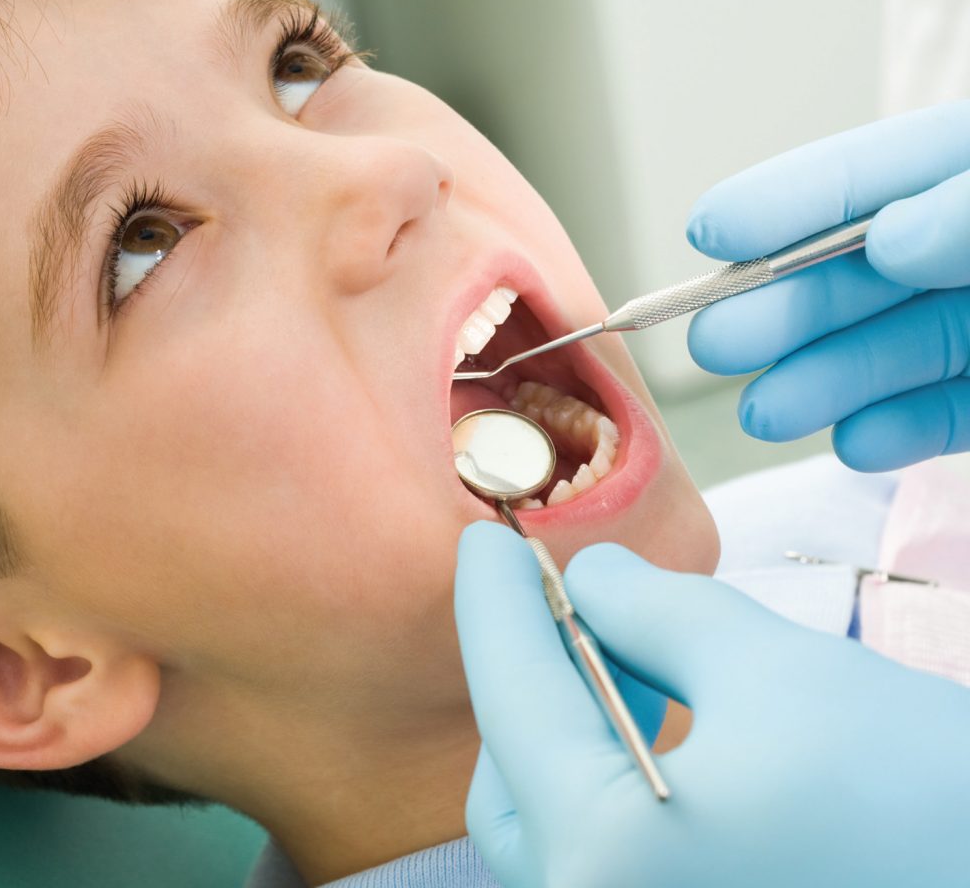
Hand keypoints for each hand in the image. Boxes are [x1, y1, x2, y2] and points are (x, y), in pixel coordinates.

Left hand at [455, 521, 969, 887]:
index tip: (485, 541)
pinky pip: (600, 853)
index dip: (493, 603)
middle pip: (510, 775)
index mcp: (602, 860)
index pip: (510, 698)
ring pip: (550, 821)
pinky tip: (658, 721)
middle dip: (530, 672)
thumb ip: (648, 607)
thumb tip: (586, 582)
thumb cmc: (911, 789)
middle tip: (566, 596)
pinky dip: (605, 776)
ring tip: (624, 653)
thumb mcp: (766, 664)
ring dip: (568, 724)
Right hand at [686, 99, 969, 469]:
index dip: (784, 201)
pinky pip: (953, 413)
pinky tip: (860, 441)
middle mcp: (962, 249)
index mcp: (969, 169)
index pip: (865, 175)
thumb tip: (894, 237)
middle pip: (858, 272)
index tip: (711, 230)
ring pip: (894, 348)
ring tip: (767, 413)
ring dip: (823, 383)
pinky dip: (904, 430)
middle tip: (716, 343)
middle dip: (780, 310)